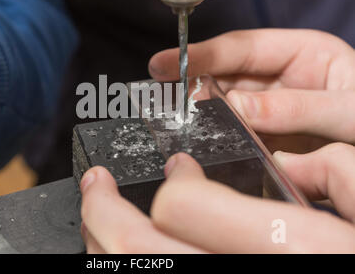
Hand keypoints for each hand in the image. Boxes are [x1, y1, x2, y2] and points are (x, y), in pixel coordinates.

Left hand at [80, 151, 354, 252]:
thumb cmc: (352, 256)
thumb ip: (341, 180)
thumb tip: (300, 161)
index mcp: (283, 253)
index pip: (186, 207)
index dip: (176, 180)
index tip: (179, 167)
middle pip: (136, 246)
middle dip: (103, 210)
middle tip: (96, 184)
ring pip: (127, 272)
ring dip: (101, 241)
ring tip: (97, 217)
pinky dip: (117, 264)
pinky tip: (120, 252)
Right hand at [148, 29, 354, 152]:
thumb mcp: (349, 108)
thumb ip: (298, 107)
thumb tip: (240, 107)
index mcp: (303, 55)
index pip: (242, 48)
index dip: (201, 54)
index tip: (167, 63)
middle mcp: (281, 81)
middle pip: (226, 77)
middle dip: (193, 86)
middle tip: (165, 99)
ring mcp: (271, 113)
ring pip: (225, 110)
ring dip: (204, 117)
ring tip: (177, 123)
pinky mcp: (268, 142)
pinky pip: (236, 139)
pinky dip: (221, 143)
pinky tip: (207, 146)